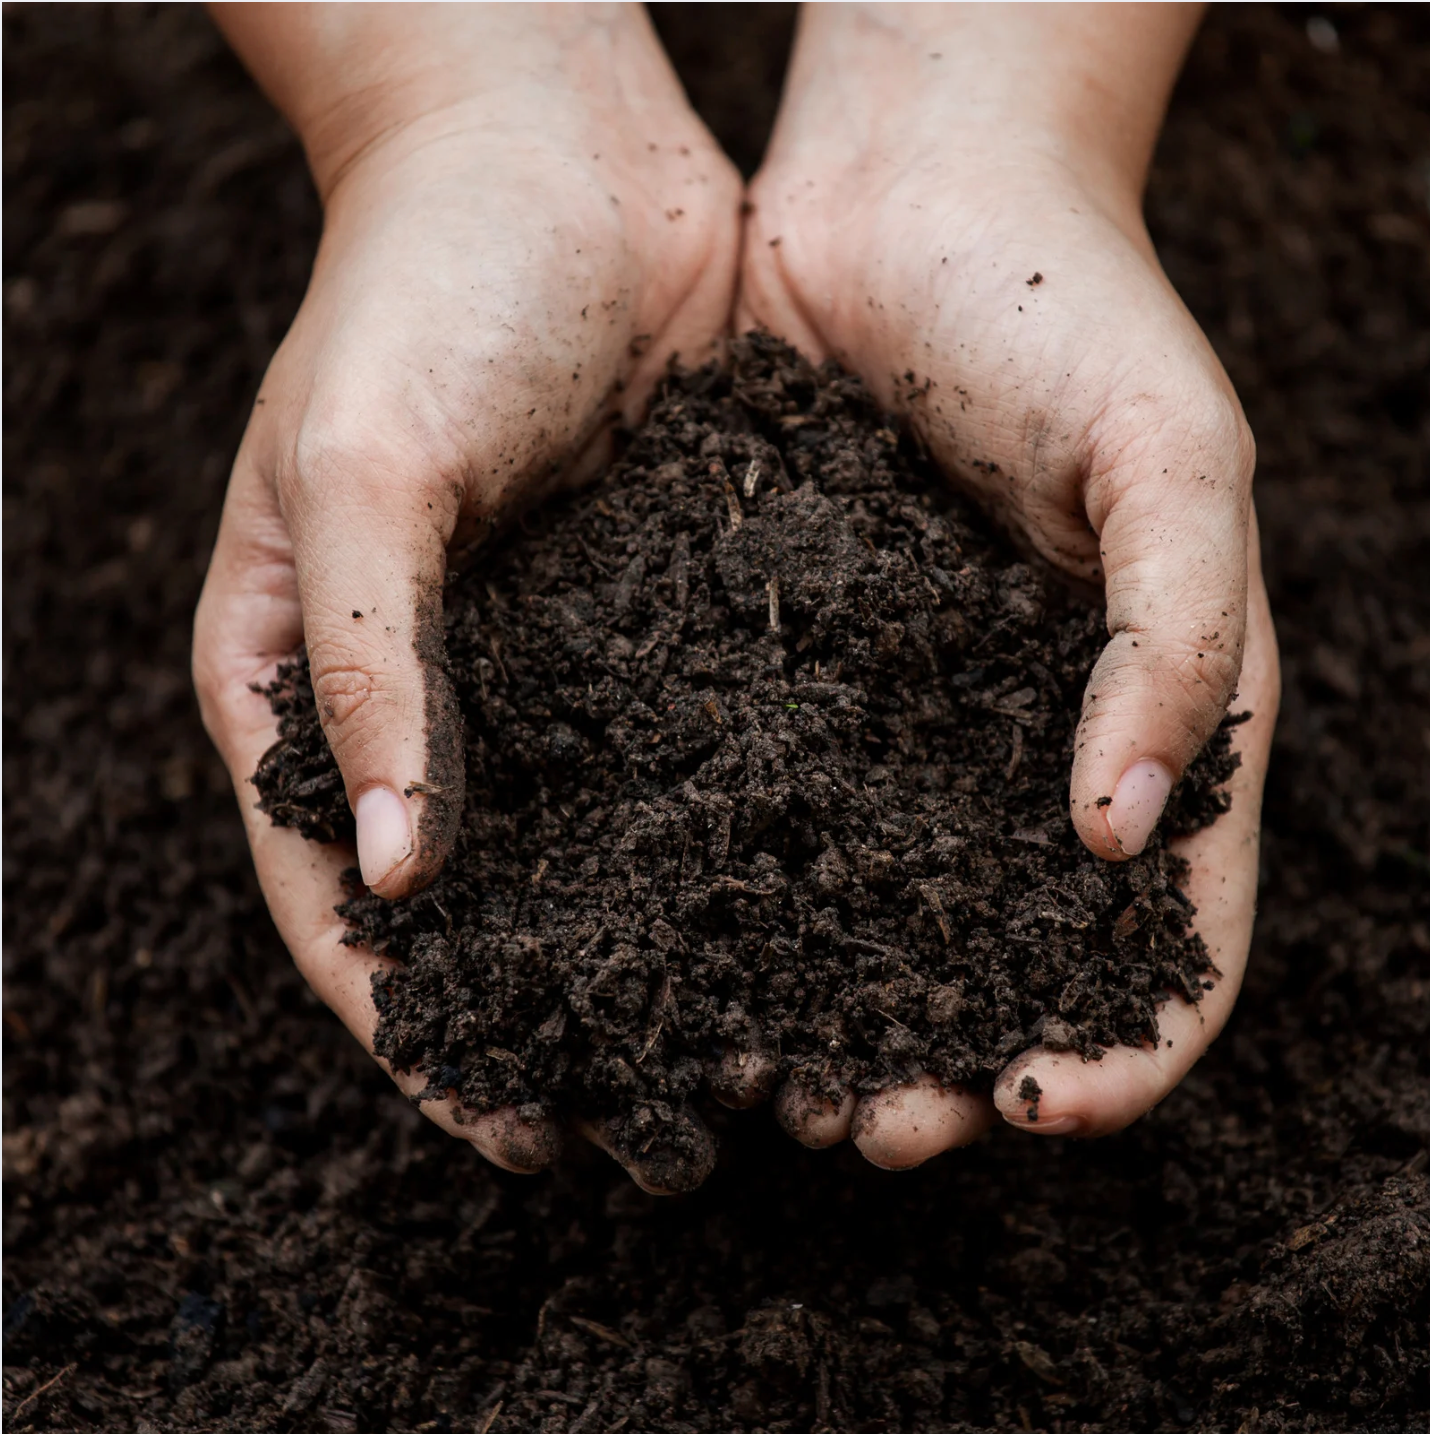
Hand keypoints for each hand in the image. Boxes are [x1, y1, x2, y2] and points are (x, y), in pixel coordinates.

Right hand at [194, 4, 740, 1182]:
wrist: (559, 157)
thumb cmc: (422, 287)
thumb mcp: (360, 467)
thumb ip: (366, 667)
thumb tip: (398, 878)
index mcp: (310, 681)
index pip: (347, 903)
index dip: (420, 1029)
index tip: (505, 1130)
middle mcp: (436, 696)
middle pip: (485, 908)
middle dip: (558, 1028)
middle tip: (647, 1141)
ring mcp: (556, 667)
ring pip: (602, 854)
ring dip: (665, 961)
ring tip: (749, 1065)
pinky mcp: (663, 624)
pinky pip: (697, 760)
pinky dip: (739, 847)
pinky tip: (811, 916)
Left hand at [738, 3, 1280, 1164]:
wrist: (913, 196)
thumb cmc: (1072, 312)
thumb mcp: (1175, 463)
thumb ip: (1177, 644)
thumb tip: (1122, 840)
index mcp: (1149, 718)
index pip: (1166, 930)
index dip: (1123, 1040)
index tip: (1043, 1107)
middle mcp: (1019, 742)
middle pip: (1003, 953)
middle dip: (951, 1060)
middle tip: (873, 1130)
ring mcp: (900, 715)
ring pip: (873, 906)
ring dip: (833, 1009)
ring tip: (770, 1084)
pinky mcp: (788, 669)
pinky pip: (767, 801)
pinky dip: (740, 890)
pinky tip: (686, 946)